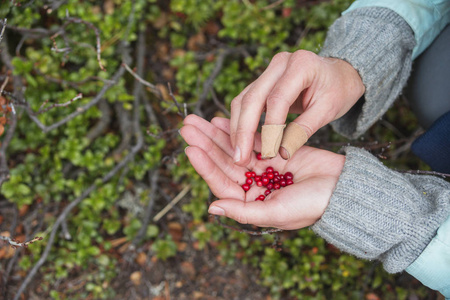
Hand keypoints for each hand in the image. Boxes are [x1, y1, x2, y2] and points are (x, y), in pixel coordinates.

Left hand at [180, 114, 344, 229]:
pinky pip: (251, 139)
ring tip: (197, 119)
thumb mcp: (277, 212)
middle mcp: (252, 186)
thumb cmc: (313, 206)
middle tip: (186, 125)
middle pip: (223, 162)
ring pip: (233, 148)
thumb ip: (243, 211)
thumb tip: (211, 207)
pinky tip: (221, 119)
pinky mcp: (273, 152)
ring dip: (216, 134)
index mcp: (249, 203)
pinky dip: (237, 129)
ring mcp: (262, 168)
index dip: (205, 166)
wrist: (343, 188)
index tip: (191, 148)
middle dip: (205, 144)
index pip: (221, 183)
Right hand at [230, 50, 364, 165]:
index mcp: (301, 64)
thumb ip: (304, 130)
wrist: (339, 74)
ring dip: (237, 129)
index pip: (277, 100)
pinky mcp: (262, 81)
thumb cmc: (339, 90)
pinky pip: (245, 102)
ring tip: (238, 155)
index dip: (270, 129)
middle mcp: (280, 63)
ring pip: (243, 100)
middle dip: (243, 131)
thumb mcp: (328, 110)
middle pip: (251, 98)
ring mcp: (268, 70)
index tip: (267, 154)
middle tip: (240, 158)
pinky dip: (241, 123)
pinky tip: (240, 142)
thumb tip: (281, 154)